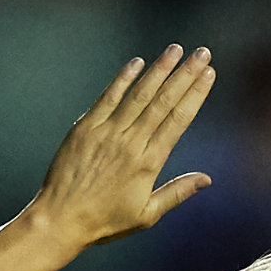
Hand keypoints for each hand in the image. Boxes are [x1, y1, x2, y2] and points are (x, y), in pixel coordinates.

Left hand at [26, 47, 215, 246]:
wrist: (61, 218)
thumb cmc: (105, 221)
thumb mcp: (147, 215)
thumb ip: (176, 193)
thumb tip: (206, 179)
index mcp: (148, 163)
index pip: (178, 120)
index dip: (195, 95)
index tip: (209, 75)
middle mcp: (130, 142)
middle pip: (163, 101)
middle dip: (185, 75)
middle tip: (202, 53)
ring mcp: (106, 132)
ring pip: (139, 94)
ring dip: (159, 69)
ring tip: (175, 50)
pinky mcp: (85, 127)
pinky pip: (107, 97)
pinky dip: (123, 79)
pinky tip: (137, 63)